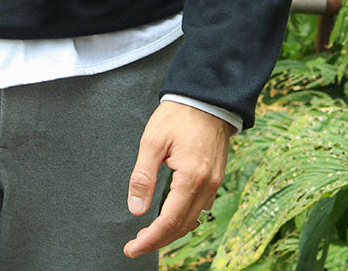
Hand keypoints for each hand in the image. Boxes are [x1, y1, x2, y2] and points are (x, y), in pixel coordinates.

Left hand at [123, 101, 230, 258]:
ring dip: (171, 232)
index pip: (169, 221)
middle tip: (135, 246)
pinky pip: (200, 208)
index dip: (150, 239)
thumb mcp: (153, 140)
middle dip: (158, 240)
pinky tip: (169, 218)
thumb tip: (136, 209)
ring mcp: (214, 183)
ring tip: (148, 236)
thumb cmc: (178, 115)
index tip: (132, 248)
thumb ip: (143, 176)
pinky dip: (183, 219)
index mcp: (191, 177)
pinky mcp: (216, 178)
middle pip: (182, 226)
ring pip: (193, 221)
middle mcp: (207, 185)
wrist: (206, 98)